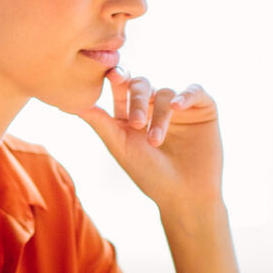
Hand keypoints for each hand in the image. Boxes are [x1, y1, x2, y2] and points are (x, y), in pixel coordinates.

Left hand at [77, 68, 222, 221]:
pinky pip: (195, 91)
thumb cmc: (149, 176)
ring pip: (165, 92)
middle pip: (142, 85)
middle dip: (137, 100)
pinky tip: (178, 105)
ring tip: (156, 140)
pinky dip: (186, 94)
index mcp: (130, 112)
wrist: (185, 196)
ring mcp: (179, 106)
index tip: (113, 75)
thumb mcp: (121, 147)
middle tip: (136, 123)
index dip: (117, 77)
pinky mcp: (203, 108)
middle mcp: (154, 105)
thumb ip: (100, 122)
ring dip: (160, 115)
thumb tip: (69, 102)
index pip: (122, 86)